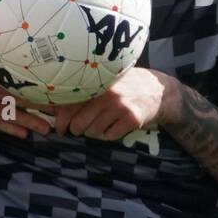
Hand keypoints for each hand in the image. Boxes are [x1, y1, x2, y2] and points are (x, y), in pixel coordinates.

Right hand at [0, 39, 51, 138]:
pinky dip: (8, 128)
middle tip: (61, 112)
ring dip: (28, 121)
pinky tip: (22, 134)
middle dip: (39, 105)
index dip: (38, 81)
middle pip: (17, 96)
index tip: (57, 85)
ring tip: (46, 129)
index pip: (18, 75)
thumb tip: (19, 34)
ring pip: (7, 113)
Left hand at [47, 67, 178, 140]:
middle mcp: (107, 93)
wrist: (161, 92)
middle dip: (76, 130)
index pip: (71, 103)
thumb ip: (88, 89)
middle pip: (79, 122)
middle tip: (78, 130)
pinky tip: (116, 127)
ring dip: (94, 133)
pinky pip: (110, 136)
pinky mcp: (131, 119)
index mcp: (98, 82)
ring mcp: (120, 106)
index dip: (61, 119)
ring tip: (100, 125)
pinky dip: (110, 135)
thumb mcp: (109, 81)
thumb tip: (56, 105)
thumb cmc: (129, 86)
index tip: (59, 128)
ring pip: (93, 131)